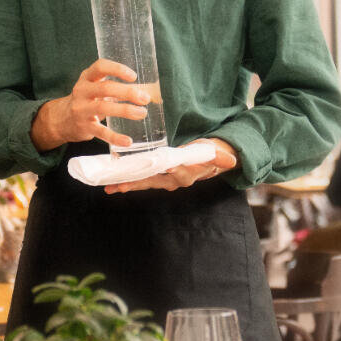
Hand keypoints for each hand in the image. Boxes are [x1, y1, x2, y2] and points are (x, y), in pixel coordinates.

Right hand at [31, 60, 152, 150]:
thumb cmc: (87, 100)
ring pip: (104, 107)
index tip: (133, 76)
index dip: (117, 69)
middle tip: (145, 98)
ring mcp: (81, 109)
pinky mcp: (84, 127)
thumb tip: (150, 92)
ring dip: (125, 110)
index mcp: (87, 78)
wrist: (61, 120)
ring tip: (142, 113)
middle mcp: (82, 91)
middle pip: (105, 88)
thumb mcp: (96, 89)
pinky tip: (127, 141)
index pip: (100, 67)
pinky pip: (101, 132)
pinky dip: (115, 137)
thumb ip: (117, 88)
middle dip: (127, 92)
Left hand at [105, 138, 238, 193]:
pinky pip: (143, 180)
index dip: (156, 173)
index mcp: (187, 174)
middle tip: (117, 185)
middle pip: (151, 181)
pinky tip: (116, 182)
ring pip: (144, 182)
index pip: (171, 174)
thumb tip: (230, 160)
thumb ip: (220, 157)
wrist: (213, 162)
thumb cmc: (213, 154)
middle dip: (133, 183)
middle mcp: (174, 181)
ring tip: (110, 187)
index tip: (143, 172)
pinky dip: (130, 181)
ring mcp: (166, 181)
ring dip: (127, 184)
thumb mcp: (216, 154)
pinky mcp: (160, 178)